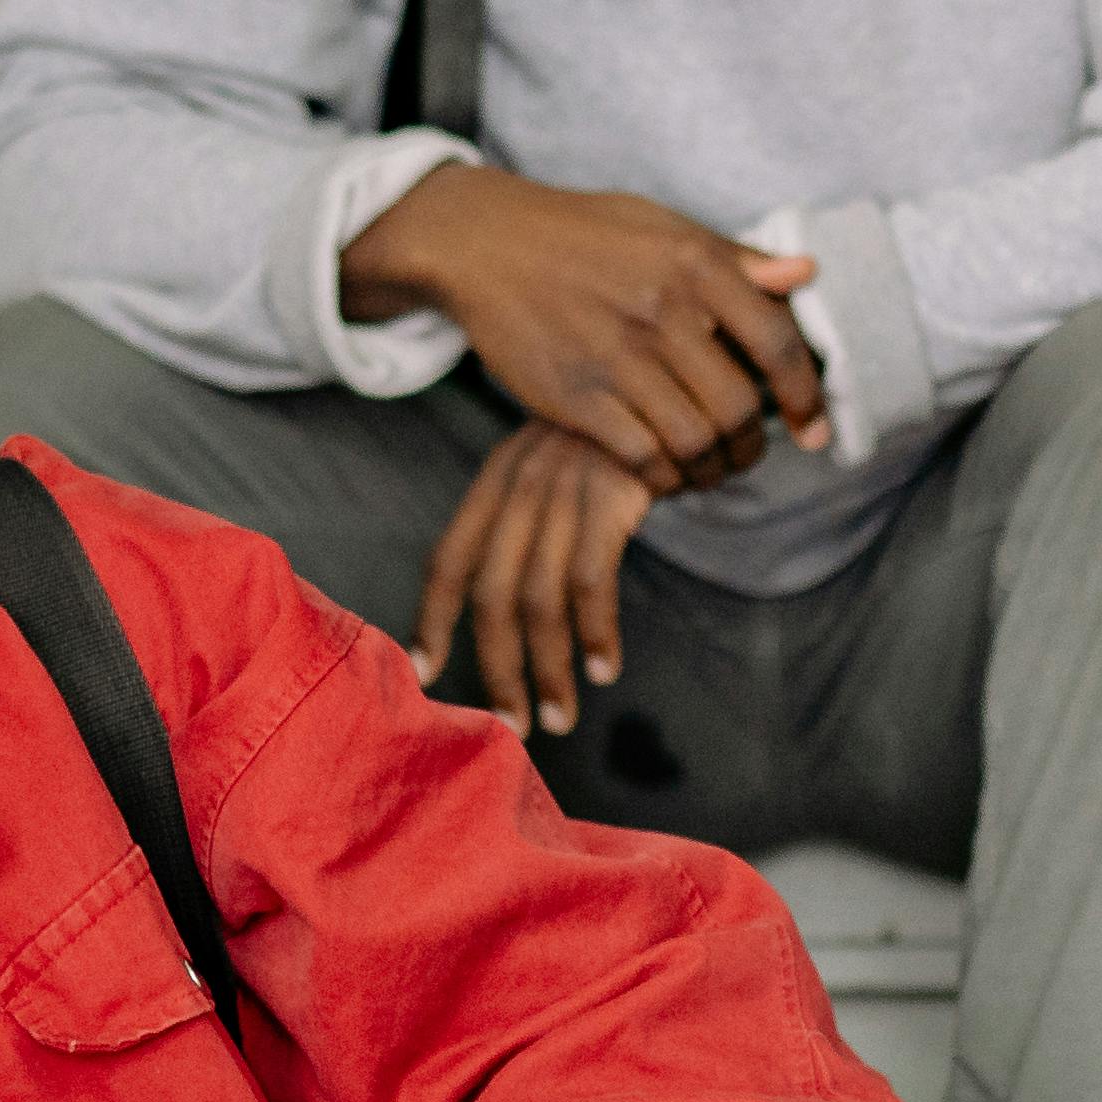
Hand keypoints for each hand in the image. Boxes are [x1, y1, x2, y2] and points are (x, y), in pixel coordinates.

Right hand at [338, 163, 825, 491]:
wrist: (486, 243)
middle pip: (739, 407)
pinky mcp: (574, 396)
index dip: (806, 396)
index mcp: (694, 263)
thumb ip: (736, 258)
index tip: (813, 429)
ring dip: (711, 470)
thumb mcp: (663, 226)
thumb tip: (807, 275)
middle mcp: (661, 310)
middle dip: (754, 447)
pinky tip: (663, 470)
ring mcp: (615, 357)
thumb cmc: (584, 234)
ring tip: (708, 469)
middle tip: (749, 454)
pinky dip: (663, 477)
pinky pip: (641, 458)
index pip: (778, 342)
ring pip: (694, 441)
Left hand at [414, 424, 657, 734]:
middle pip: (490, 594)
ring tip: (558, 718)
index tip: (425, 673)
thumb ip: (533, 520)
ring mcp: (565, 489)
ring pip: (538, 598)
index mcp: (498, 480)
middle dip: (496, 670)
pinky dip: (595, 632)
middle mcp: (521, 485)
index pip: (449, 559)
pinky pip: (590, 579)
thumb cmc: (621, 437)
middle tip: (510, 727)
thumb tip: (516, 604)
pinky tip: (603, 669)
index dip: (432, 619)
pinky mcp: (611, 495)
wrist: (676, 375)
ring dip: (547, 669)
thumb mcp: (561, 465)